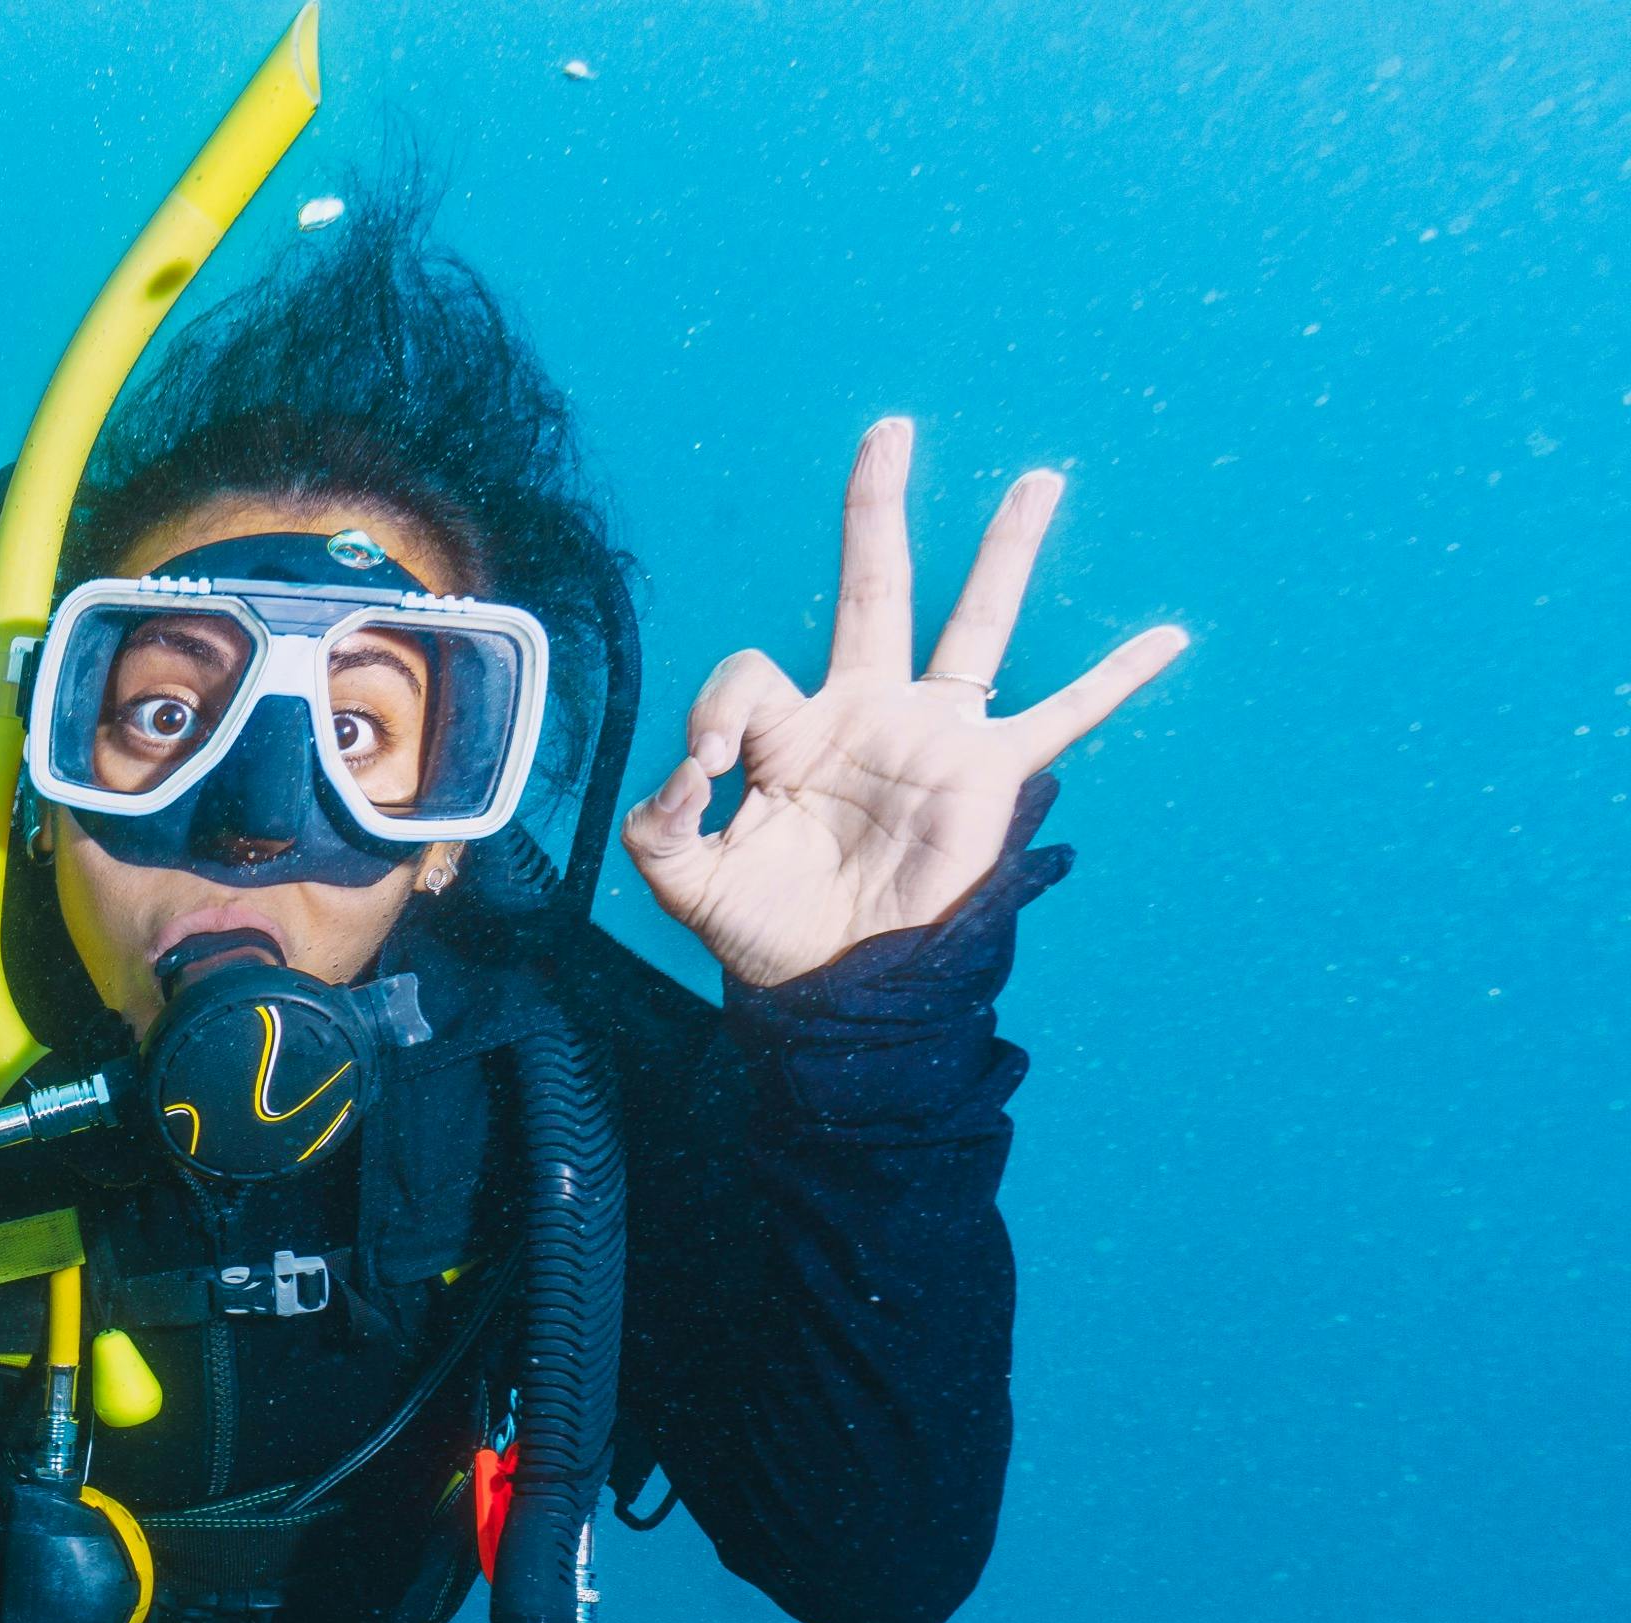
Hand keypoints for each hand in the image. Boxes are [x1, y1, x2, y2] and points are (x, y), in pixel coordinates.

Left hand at [625, 416, 1187, 990]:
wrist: (827, 987)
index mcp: (789, 728)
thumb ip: (659, 816)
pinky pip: (1064, 717)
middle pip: (876, 586)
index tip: (705, 771)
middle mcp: (866, 711)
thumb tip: (693, 769)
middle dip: (878, 508)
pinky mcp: (986, 775)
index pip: (750, 673)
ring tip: (1037, 480)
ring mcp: (933, 735)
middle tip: (890, 431)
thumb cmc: (759, 927)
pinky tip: (1168, 638)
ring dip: (1006, 550)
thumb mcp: (678, 871)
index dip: (717, 710)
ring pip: (976, 622)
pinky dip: (1116, 680)